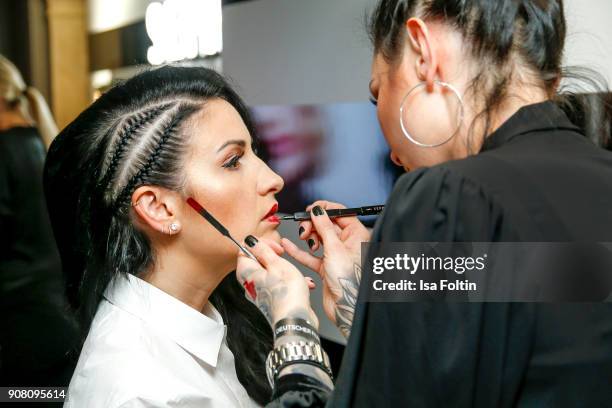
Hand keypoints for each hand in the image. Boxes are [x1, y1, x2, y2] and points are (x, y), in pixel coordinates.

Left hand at [235, 236, 317, 328]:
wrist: (295, 320)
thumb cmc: (286, 295)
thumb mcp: (276, 264)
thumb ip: (263, 250)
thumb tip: (252, 241)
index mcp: (246, 272)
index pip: (244, 249)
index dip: (260, 244)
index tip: (274, 247)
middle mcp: (249, 283)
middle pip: (257, 260)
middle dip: (274, 256)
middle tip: (283, 257)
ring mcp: (259, 292)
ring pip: (270, 272)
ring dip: (285, 269)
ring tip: (294, 273)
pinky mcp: (270, 299)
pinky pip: (277, 284)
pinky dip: (288, 281)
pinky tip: (300, 283)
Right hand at [281, 200, 370, 337]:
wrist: (347, 307)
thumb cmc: (349, 280)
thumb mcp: (335, 248)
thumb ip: (324, 227)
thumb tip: (318, 211)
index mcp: (357, 234)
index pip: (340, 213)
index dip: (324, 210)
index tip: (310, 209)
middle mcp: (348, 244)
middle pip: (327, 225)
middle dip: (313, 225)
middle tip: (305, 229)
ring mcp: (336, 256)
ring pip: (318, 239)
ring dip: (308, 238)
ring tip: (304, 240)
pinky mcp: (327, 268)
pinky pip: (311, 256)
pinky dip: (300, 251)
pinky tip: (288, 245)